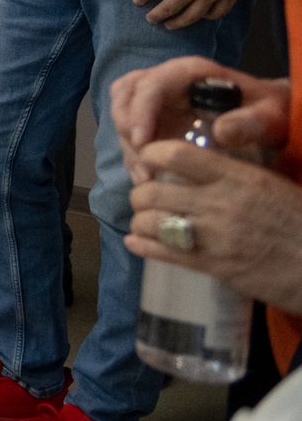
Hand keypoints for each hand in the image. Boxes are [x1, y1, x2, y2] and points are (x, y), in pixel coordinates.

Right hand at [114, 59, 288, 183]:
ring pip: (122, 112)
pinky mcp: (155, 120)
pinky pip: (131, 132)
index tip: (142, 142)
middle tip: (143, 159)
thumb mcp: (270, 115)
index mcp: (190, 73)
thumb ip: (251, 122)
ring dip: (127, 144)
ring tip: (146, 176)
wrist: (268, 115)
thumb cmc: (269, 111)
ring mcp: (158, 101)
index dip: (140, 111)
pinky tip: (146, 177)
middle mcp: (167, 82)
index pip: (151, 84)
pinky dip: (132, 154)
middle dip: (126, 126)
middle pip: (125, 94)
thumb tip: (220, 133)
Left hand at [125, 140, 301, 314]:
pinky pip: (164, 253)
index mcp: (237, 178)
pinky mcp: (213, 267)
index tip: (148, 159)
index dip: (152, 154)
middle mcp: (219, 204)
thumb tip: (195, 166)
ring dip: (141, 221)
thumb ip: (231, 174)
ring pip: (151, 223)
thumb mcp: (269, 185)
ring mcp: (213, 238)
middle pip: (152, 191)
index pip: (177, 155)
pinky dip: (142, 246)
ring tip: (146, 222)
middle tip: (146, 198)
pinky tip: (135, 242)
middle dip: (140, 194)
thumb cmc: (300, 221)